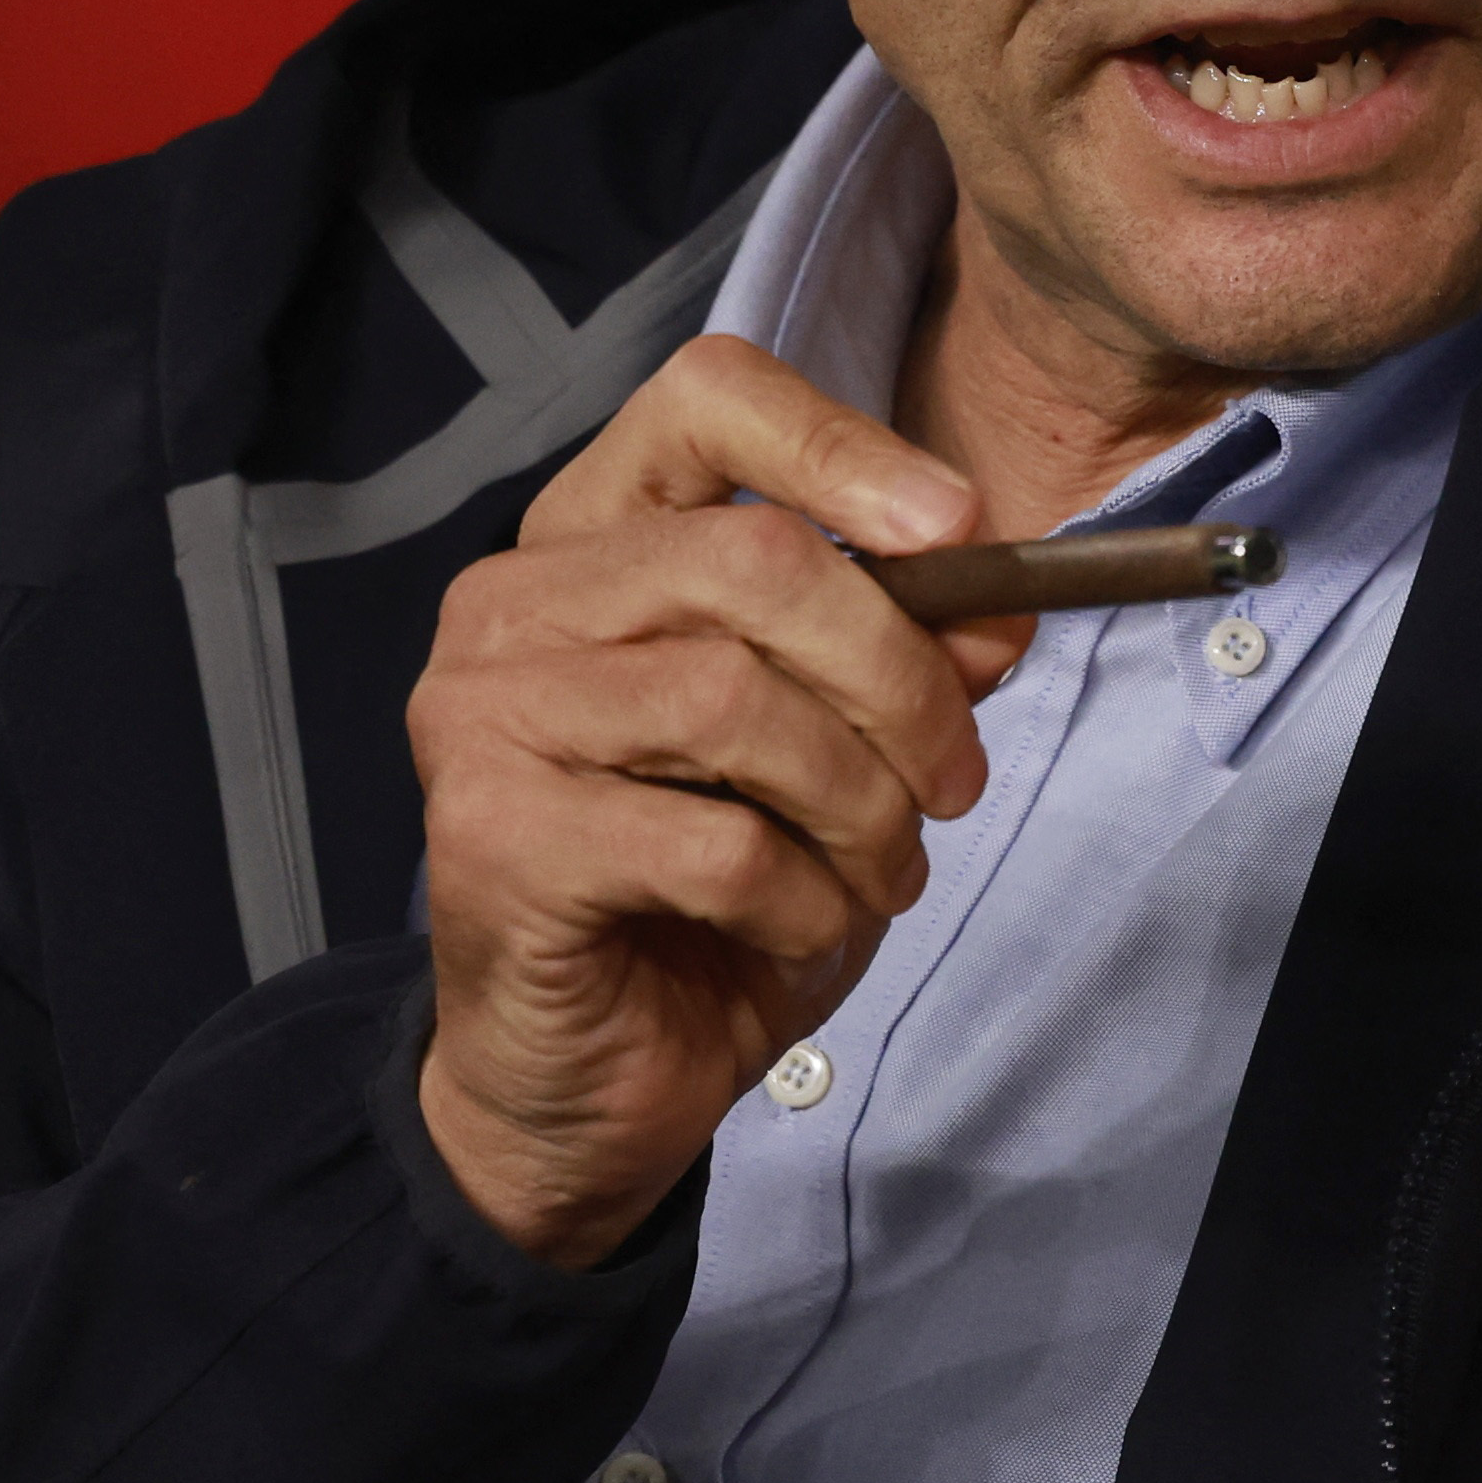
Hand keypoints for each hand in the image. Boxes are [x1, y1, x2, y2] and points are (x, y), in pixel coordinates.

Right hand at [403, 335, 1023, 1266]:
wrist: (586, 1083)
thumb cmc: (706, 895)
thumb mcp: (837, 751)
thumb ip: (906, 654)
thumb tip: (997, 600)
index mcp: (592, 537)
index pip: (707, 399)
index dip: (844, 447)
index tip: (958, 528)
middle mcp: (513, 601)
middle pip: (754, 559)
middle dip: (896, 675)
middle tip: (954, 779)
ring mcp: (483, 713)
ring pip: (735, 699)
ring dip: (858, 801)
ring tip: (882, 869)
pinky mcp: (490, 837)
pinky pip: (712, 841)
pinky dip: (800, 893)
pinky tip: (799, 924)